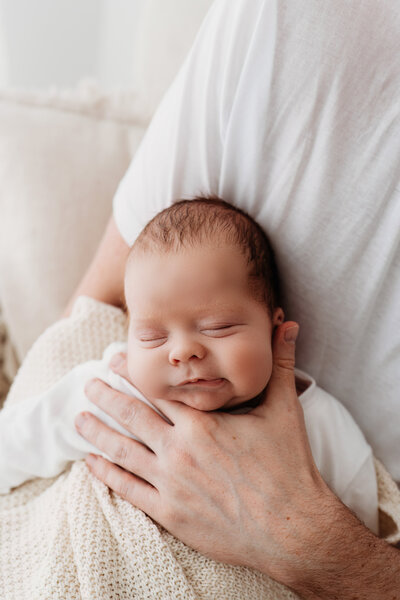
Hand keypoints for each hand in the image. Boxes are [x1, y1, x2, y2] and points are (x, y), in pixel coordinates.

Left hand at [75, 322, 336, 583]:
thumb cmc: (289, 466)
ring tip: (79, 418)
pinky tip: (91, 462)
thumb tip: (288, 323)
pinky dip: (106, 474)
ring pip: (122, 450)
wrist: (293, 528)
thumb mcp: (285, 409)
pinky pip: (128, 490)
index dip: (132, 373)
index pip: (157, 389)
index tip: (114, 361)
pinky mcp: (170, 512)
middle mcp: (180, 449)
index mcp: (203, 422)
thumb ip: (283, 363)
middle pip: (132, 415)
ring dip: (97, 432)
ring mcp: (171, 482)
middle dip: (107, 396)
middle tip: (88, 383)